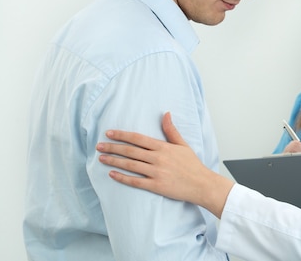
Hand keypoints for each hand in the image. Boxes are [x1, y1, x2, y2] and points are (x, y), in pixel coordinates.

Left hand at [97, 112, 232, 215]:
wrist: (201, 184)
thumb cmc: (192, 165)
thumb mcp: (182, 144)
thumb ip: (171, 130)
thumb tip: (166, 114)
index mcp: (163, 147)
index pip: (138, 138)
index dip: (122, 135)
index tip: (109, 133)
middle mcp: (158, 158)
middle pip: (130, 151)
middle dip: (113, 147)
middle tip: (99, 145)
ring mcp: (156, 173)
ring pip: (130, 165)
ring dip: (114, 161)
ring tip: (101, 158)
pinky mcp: (155, 186)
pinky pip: (135, 181)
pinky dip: (122, 177)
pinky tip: (112, 174)